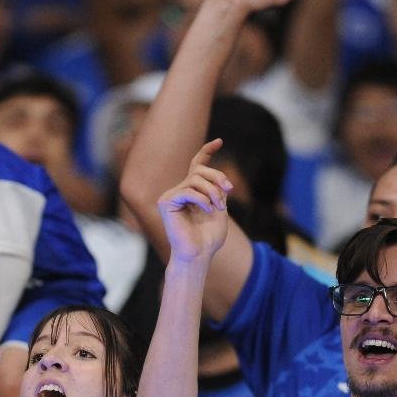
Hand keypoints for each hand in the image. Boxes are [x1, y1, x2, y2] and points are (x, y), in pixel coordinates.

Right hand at [157, 139, 231, 263]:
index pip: (196, 167)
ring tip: (219, 206)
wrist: (198, 255)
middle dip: (217, 176)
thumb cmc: (208, 239)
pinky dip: (202, 198)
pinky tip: (207, 209)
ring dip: (212, 191)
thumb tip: (218, 176)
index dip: (206, 152)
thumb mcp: (220, 209)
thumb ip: (218, 191)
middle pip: (199, 170)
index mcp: (191, 194)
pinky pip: (188, 190)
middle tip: (230, 189)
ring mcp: (170, 197)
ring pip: (195, 179)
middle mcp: (178, 192)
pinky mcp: (166, 203)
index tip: (219, 141)